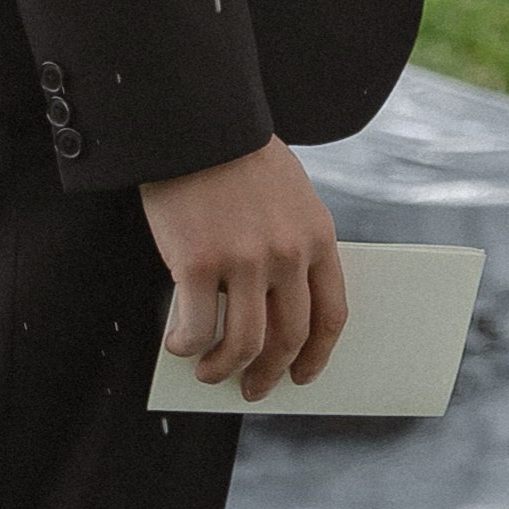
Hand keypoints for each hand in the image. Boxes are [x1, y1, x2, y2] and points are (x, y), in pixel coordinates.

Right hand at [141, 136, 345, 398]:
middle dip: (269, 373)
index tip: (302, 375)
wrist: (195, 120)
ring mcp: (244, 261)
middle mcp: (287, 254)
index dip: (317, 355)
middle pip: (288, 338)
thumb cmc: (237, 156)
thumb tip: (272, 311)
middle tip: (252, 388)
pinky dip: (186, 346)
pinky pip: (196, 329)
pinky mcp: (197, 263)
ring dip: (224, 369)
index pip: (331, 314)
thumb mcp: (288, 194)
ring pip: (243, 345)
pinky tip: (177, 343)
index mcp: (317, 235)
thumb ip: (290, 245)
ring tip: (208, 371)